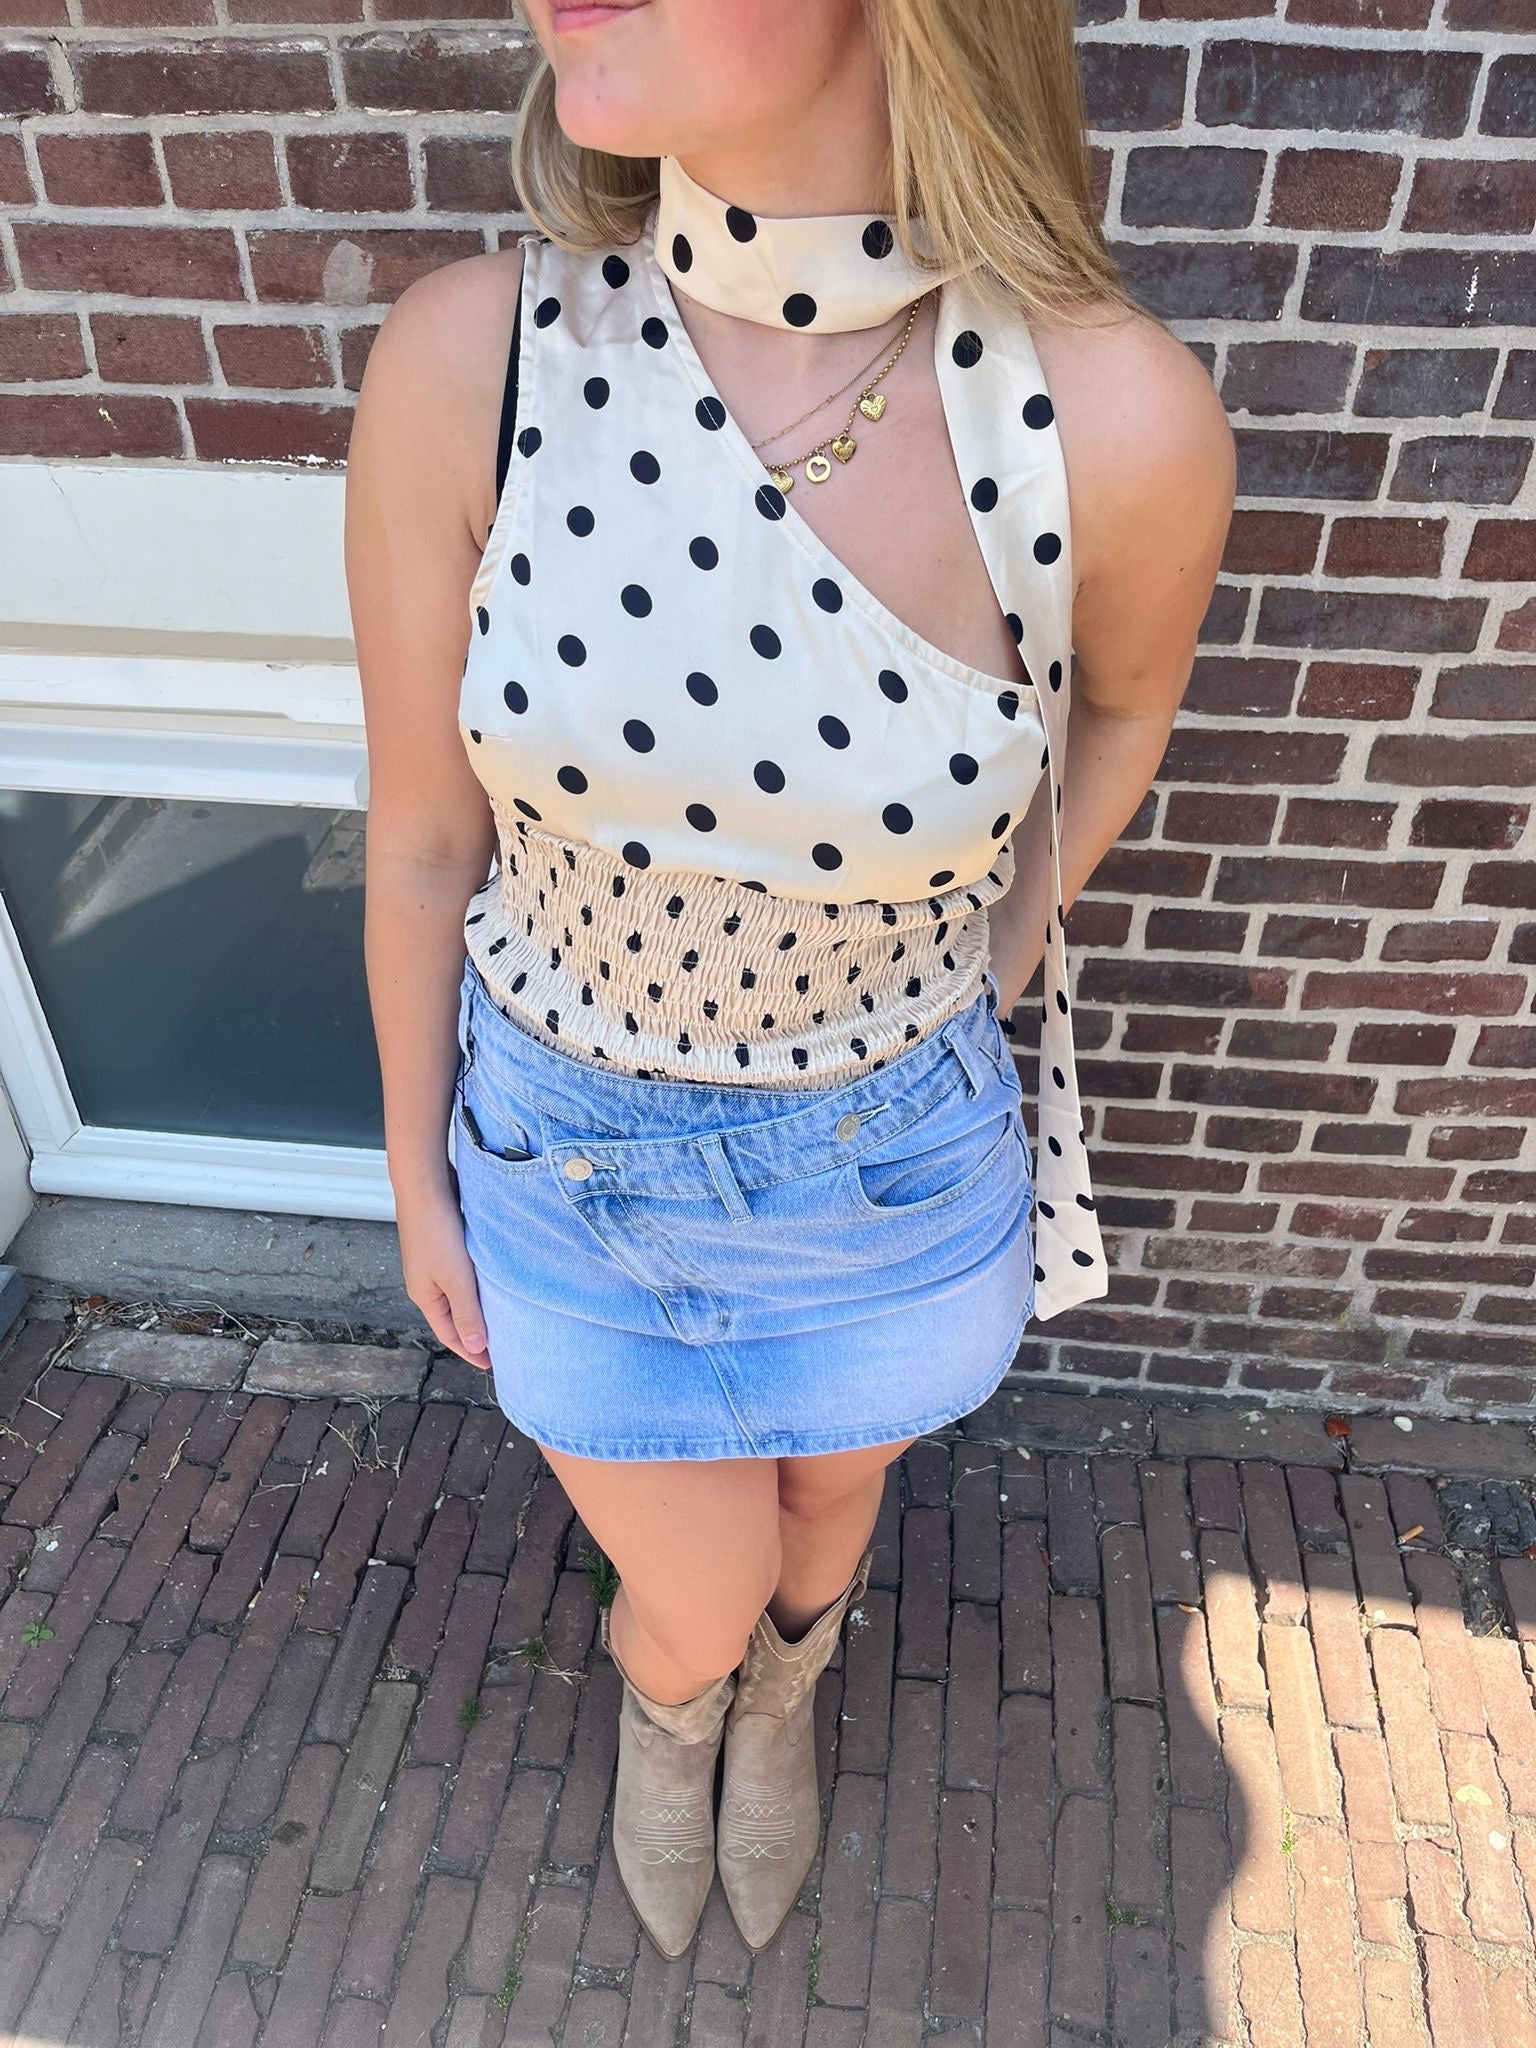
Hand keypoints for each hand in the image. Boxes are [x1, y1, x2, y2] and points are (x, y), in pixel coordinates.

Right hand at [396, 1178, 491, 1370]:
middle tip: (501, 1344)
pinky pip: (462, 1273)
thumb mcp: (456, 1278)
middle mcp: (426, 1282)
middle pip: (453, 1316)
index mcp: (425, 1296)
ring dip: (477, 1306)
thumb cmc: (437, 1231)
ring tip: (502, 1316)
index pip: (450, 1334)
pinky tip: (494, 1280)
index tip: (492, 1365)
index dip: (471, 1351)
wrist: (425, 1184)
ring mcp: (434, 1263)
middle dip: (474, 1332)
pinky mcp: (444, 1244)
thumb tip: (475, 1345)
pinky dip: (477, 1283)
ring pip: (459, 1294)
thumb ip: (467, 1312)